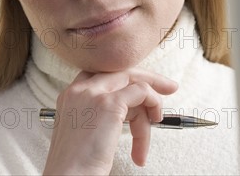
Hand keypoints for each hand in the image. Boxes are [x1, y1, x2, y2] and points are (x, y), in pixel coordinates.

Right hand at [42, 68, 177, 175]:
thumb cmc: (76, 166)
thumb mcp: (84, 131)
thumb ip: (100, 113)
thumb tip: (132, 109)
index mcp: (70, 95)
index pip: (102, 75)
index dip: (126, 80)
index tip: (142, 87)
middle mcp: (80, 89)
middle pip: (121, 73)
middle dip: (148, 79)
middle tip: (169, 88)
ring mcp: (93, 93)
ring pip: (133, 81)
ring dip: (151, 103)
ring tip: (155, 124)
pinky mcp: (109, 103)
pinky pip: (142, 91)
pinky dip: (153, 102)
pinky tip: (154, 122)